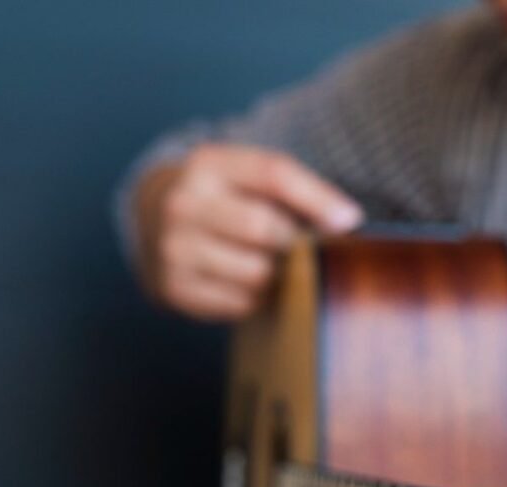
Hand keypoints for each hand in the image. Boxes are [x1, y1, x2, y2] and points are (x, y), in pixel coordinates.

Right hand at [134, 144, 362, 319]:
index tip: (350, 220)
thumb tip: (347, 220)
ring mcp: (174, 248)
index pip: (273, 173)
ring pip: (257, 273)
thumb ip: (297, 189)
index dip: (318, 198)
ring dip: (277, 275)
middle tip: (298, 246)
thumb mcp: (251, 178)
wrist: (156, 221)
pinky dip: (256, 298)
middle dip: (292, 242)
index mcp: (209, 164)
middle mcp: (183, 203)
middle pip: (265, 228)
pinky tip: (246, 282)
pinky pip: (242, 303)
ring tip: (270, 263)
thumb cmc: (227, 199)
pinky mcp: (174, 288)